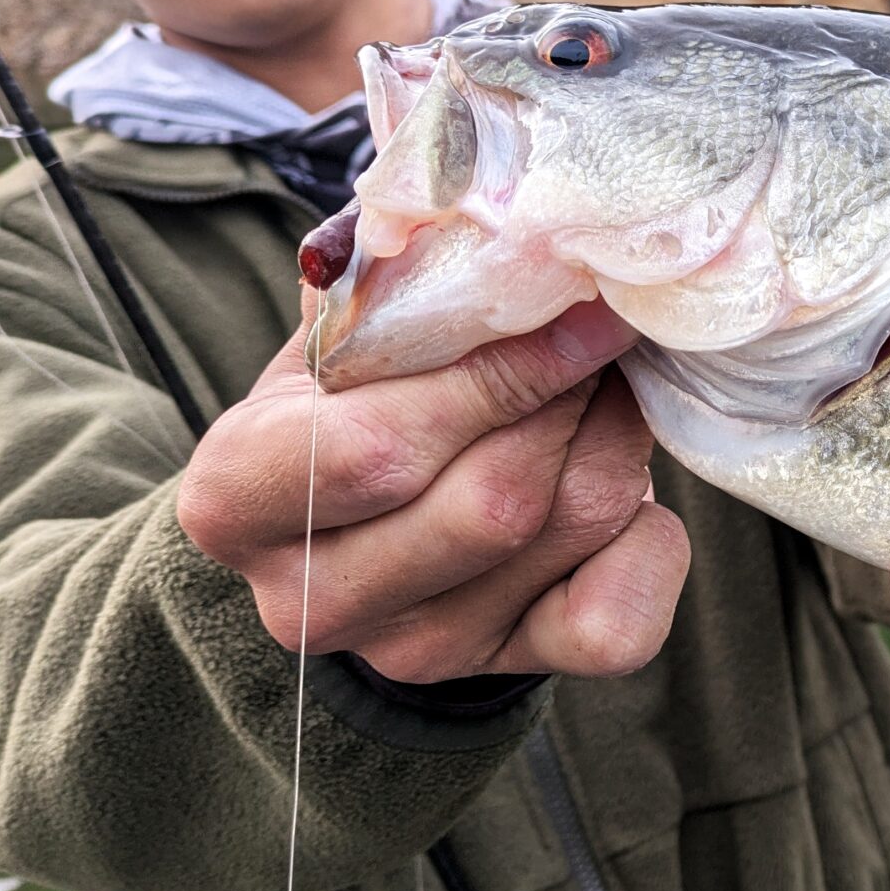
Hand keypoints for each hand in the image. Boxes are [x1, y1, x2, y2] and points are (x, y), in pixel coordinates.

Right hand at [179, 299, 688, 683]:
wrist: (355, 531)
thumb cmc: (349, 402)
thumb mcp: (332, 336)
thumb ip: (383, 282)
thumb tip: (480, 220)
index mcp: (237, 502)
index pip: (381, 449)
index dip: (497, 374)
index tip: (573, 302)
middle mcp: (313, 599)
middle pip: (495, 499)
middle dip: (570, 398)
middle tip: (599, 332)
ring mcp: (413, 650)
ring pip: (567, 532)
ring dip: (615, 440)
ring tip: (604, 387)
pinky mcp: (508, 670)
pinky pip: (618, 619)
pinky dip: (652, 540)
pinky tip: (629, 490)